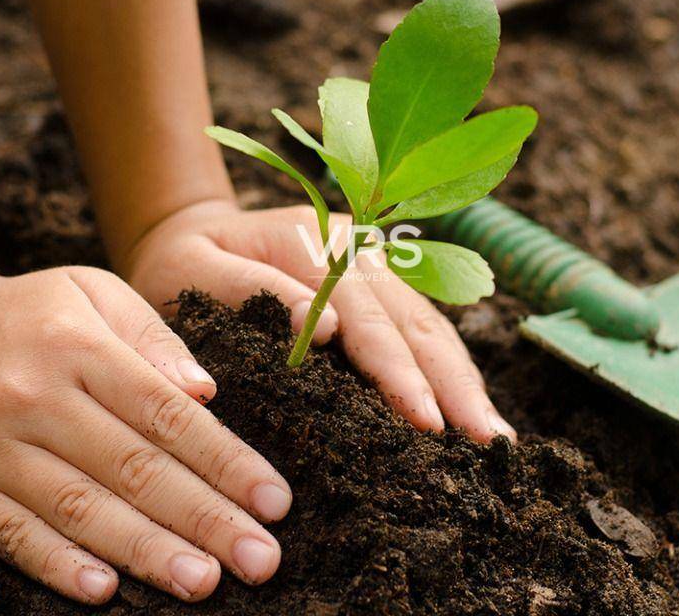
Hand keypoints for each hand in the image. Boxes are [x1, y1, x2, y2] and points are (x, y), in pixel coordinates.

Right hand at [0, 258, 291, 604]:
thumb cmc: (36, 310)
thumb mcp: (95, 292)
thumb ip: (153, 338)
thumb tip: (206, 392)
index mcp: (79, 348)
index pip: (167, 415)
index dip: (225, 461)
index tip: (274, 499)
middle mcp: (34, 399)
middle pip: (133, 469)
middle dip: (204, 518)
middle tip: (261, 559)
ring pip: (78, 509)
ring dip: (145, 551)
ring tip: (204, 581)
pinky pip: (8, 531)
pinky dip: (55, 563)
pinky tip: (104, 591)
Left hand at [124, 200, 515, 441]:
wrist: (190, 234)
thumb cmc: (183, 263)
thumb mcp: (193, 271)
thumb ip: (250, 289)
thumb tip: (325, 328)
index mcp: (313, 240)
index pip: (366, 314)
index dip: (399, 370)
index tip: (428, 423)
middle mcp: (355, 246)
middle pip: (413, 319)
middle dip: (452, 383)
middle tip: (488, 443)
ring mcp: (372, 260)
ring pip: (428, 323)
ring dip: (462, 378)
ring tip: (495, 436)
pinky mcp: (378, 281)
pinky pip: (420, 325)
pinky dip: (446, 368)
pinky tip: (468, 404)